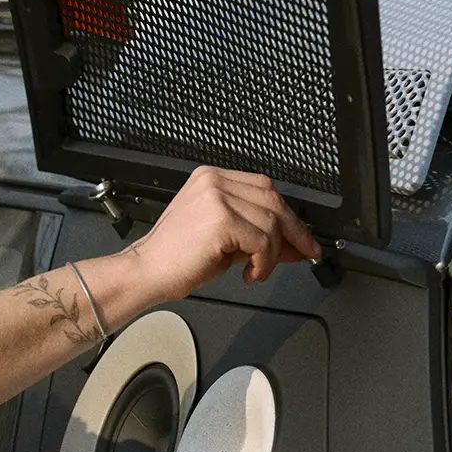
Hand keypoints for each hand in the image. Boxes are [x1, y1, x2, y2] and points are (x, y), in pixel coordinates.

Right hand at [115, 165, 321, 310]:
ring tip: (257, 271)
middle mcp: (215, 181)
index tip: (302, 238)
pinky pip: (262, 240)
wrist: (146, 271)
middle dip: (295, 232)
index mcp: (212, 179)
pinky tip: (249, 273)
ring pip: (271, 222)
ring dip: (272, 254)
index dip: (288, 215)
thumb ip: (257, 234)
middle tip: (304, 254)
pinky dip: (264, 262)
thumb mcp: (225, 240)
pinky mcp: (221, 219)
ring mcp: (217, 198)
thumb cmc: (177, 258)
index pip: (265, 189)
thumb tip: (294, 243)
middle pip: (274, 201)